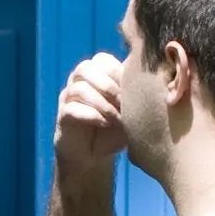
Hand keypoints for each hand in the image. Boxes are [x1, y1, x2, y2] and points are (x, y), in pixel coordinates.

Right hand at [53, 52, 126, 173]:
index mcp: (95, 75)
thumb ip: (136, 94)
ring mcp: (68, 99)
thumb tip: (152, 81)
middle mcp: (78, 83)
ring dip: (100, 102)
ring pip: (78, 88)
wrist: (94, 156)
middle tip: (122, 103)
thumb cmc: (114, 129)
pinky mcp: (62, 117)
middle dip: (107, 85)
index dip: (116, 72)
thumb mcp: (130, 111)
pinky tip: (104, 123)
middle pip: (85, 68)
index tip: (132, 90)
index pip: (101, 59)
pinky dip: (91, 115)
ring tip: (115, 117)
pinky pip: (71, 109)